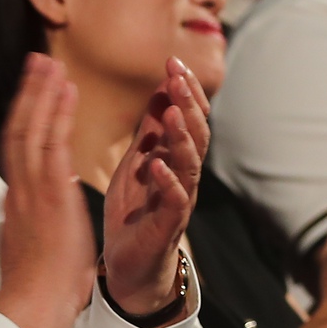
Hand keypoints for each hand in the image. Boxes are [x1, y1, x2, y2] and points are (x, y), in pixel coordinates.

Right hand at [0, 55, 97, 327]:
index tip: (35, 93)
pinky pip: (51, 143)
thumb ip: (43, 218)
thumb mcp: (40, 245)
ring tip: (49, 63)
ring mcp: (32, 190)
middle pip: (18, 129)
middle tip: (38, 61)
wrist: (35, 307)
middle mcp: (19, 190)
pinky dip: (56, 113)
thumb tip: (54, 202)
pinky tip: (66, 90)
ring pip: (30, 128)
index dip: (25, 117)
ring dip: (40, 92)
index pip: (19, 150)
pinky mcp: (48, 194)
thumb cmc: (42, 288)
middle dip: (28, 93)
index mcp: (18, 202)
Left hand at [102, 58, 208, 315]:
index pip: (189, 116)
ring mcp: (179, 200)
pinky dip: (168, 182)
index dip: (184, 90)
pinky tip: (157, 165)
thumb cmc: (136, 211)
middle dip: (189, 104)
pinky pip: (174, 201)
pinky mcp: (168, 225)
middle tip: (177, 77)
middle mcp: (184, 175)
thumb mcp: (138, 161)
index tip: (172, 62)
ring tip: (173, 113)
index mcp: (176, 157)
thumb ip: (150, 130)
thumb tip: (161, 88)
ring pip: (190, 164)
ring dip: (182, 137)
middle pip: (196, 134)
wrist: (129, 265)